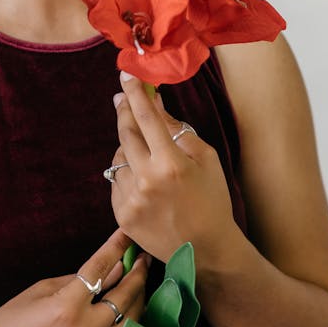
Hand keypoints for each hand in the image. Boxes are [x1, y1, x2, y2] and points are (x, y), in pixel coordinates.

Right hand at [0, 228, 148, 326]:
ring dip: (138, 301)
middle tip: (143, 259)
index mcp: (66, 307)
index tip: (127, 235)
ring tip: (139, 285)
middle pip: (126, 298)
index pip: (100, 270)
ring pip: (132, 326)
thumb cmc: (8, 323)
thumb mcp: (40, 290)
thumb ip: (79, 279)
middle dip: (138, 274)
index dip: (116, 248)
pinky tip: (127, 312)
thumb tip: (112, 268)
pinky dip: (127, 326)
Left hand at [108, 73, 234, 262]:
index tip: (126, 75)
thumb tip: (154, 102)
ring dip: (128, 148)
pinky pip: (115, 181)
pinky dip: (126, 174)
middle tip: (123, 98)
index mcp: (171, 163)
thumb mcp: (206, 159)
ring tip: (147, 156)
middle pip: (124, 133)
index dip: (135, 93)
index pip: (146, 117)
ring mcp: (131, 199)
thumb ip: (178, 130)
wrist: (206, 251)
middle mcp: (146, 180)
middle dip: (124, 111)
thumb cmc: (211, 201)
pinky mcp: (121, 215)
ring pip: (118, 157)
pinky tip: (143, 182)